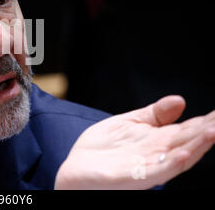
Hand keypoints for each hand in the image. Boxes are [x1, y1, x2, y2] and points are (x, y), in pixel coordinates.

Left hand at [55, 96, 214, 188]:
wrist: (76, 170)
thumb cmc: (103, 149)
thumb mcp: (129, 123)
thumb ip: (154, 114)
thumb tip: (181, 100)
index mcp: (158, 139)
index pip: (188, 129)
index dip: (206, 120)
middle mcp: (158, 153)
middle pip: (188, 141)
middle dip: (207, 130)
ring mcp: (148, 166)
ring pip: (178, 157)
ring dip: (197, 146)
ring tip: (213, 132)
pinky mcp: (134, 177)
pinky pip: (156, 171)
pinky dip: (171, 163)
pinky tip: (183, 153)